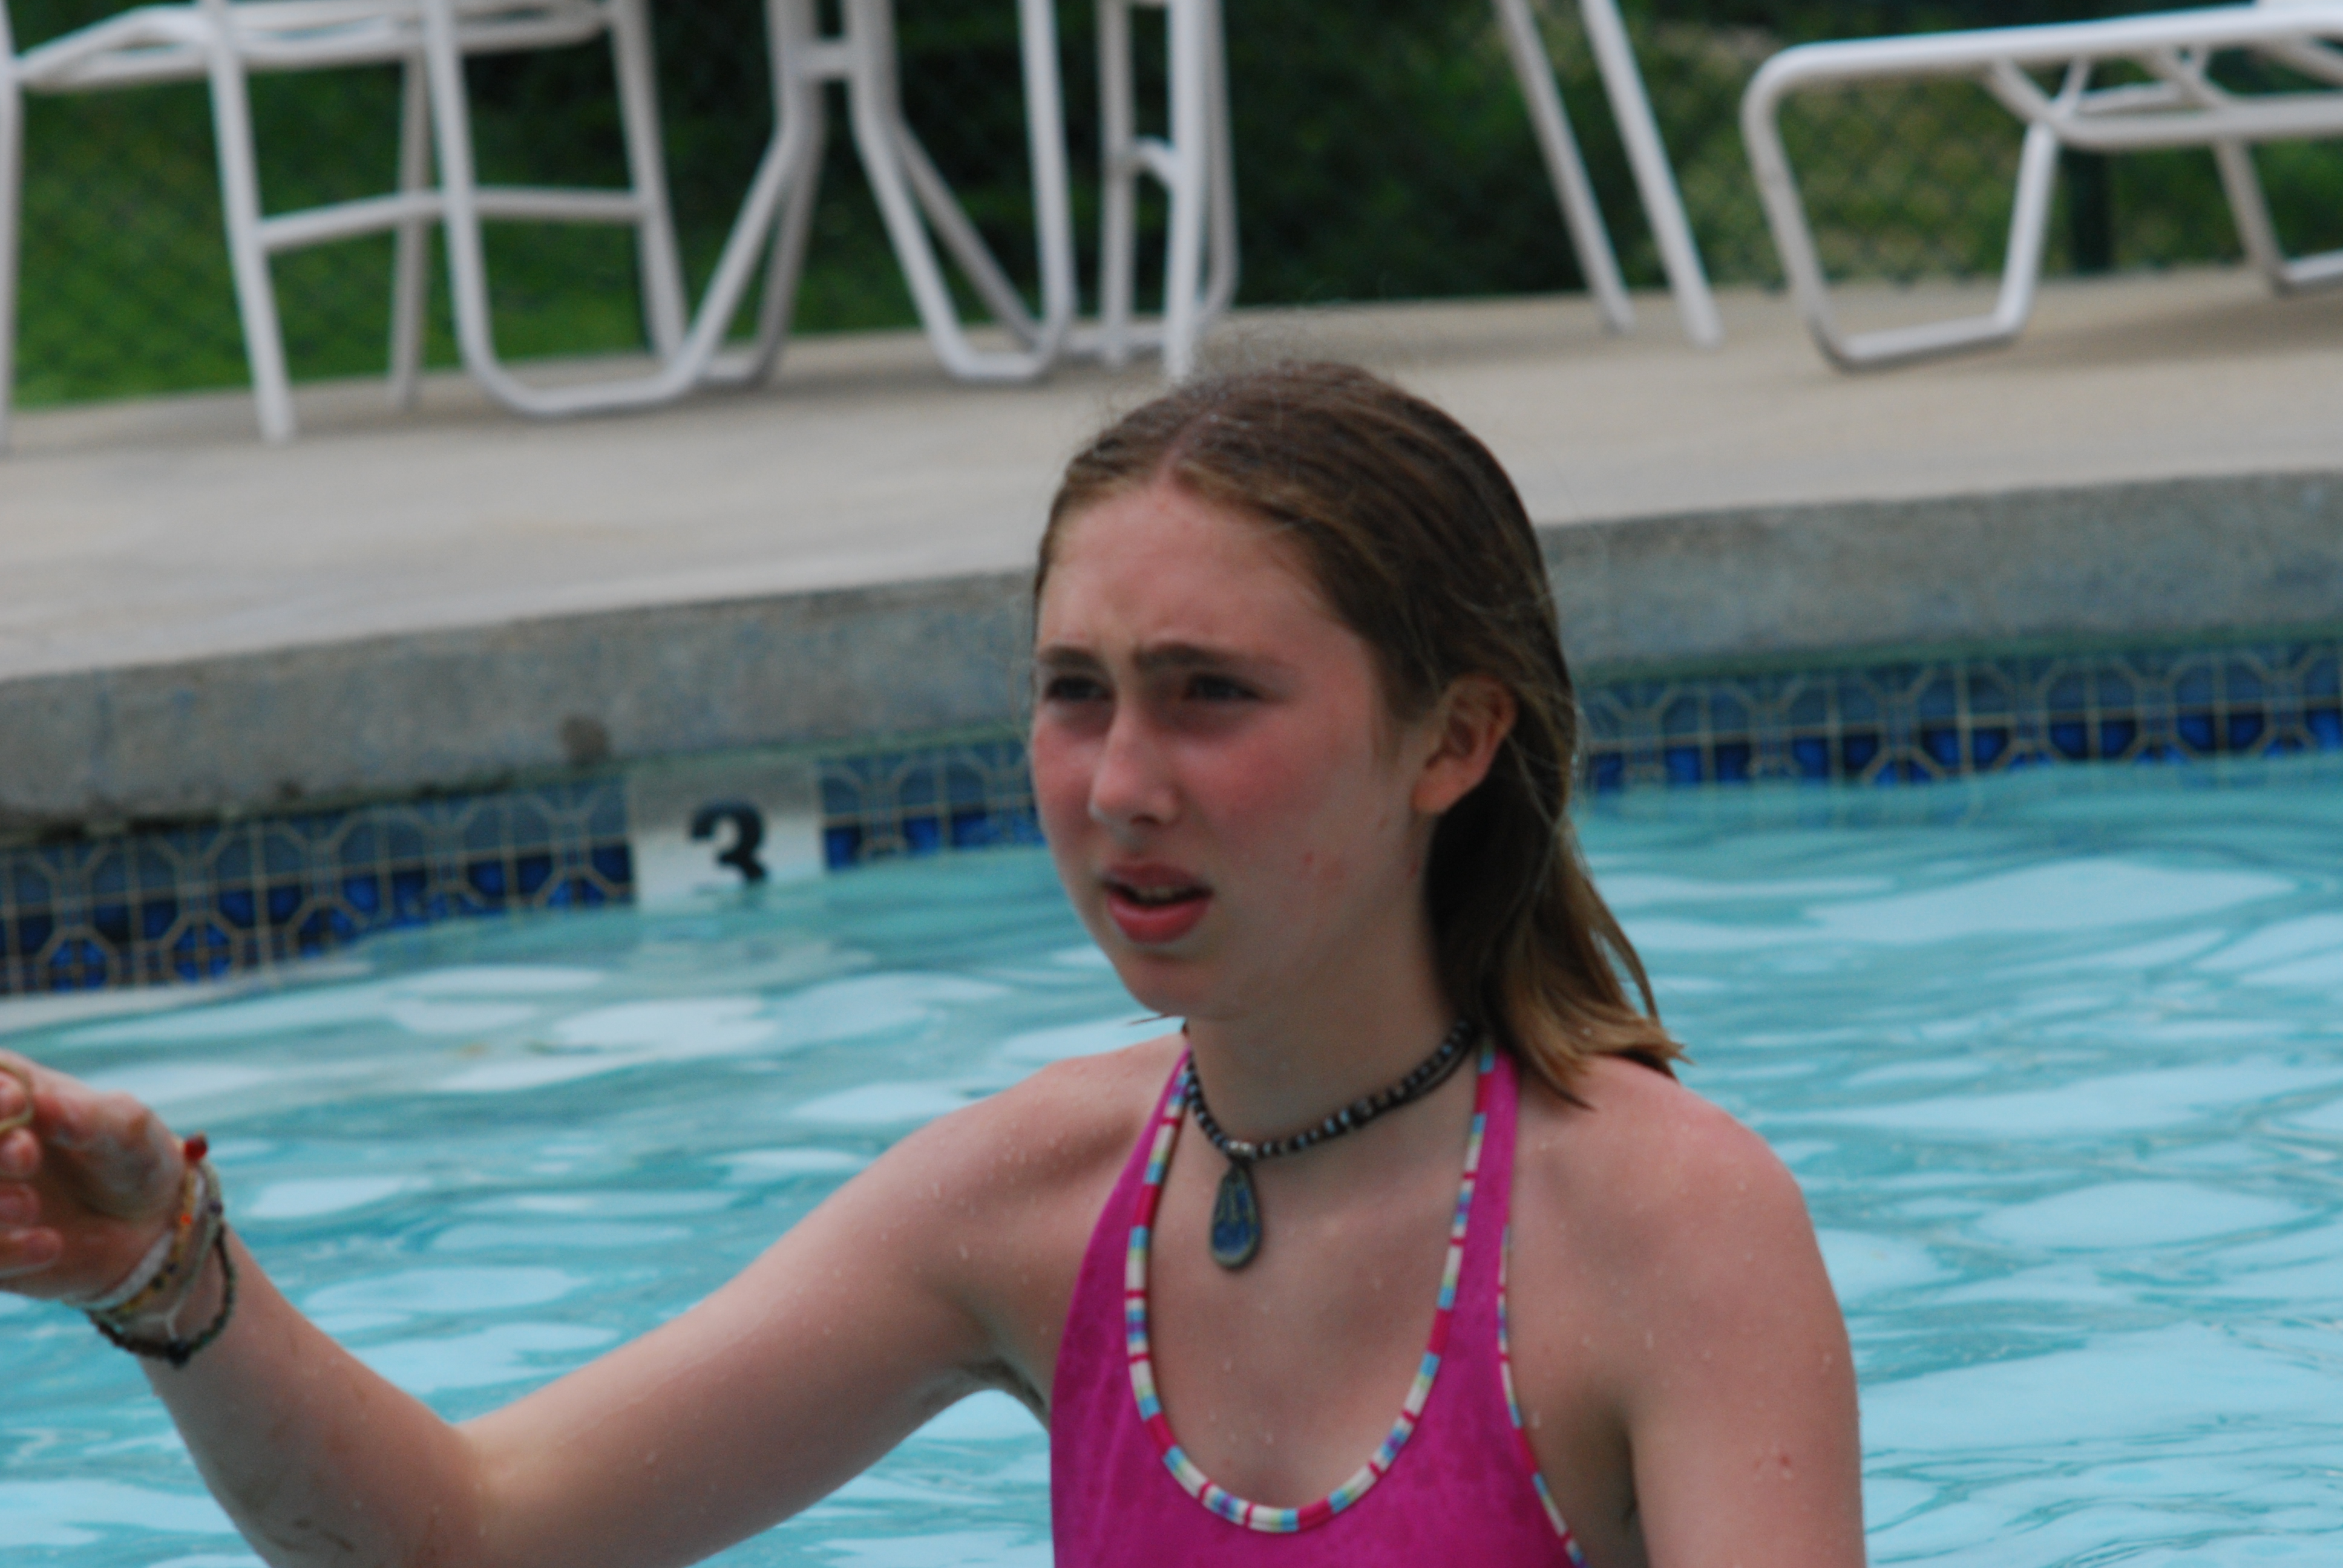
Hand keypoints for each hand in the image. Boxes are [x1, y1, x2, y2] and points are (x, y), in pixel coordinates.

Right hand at [0, 1052, 188, 1302]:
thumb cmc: (131, 1157)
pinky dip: (6, 1251)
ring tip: (30, 1207)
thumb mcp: (127, 1131)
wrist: (147, 1223)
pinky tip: (50, 1244)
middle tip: (26, 1154)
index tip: (17, 1101)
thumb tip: (46, 1104)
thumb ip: (89, 1117)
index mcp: (8, 1094)